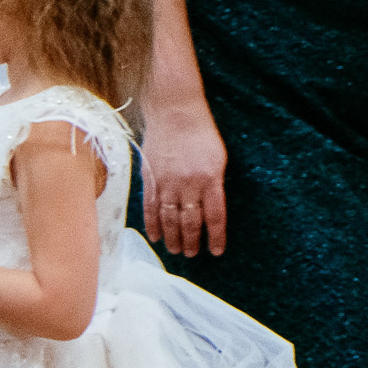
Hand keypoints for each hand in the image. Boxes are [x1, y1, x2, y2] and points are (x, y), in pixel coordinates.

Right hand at [141, 98, 227, 256]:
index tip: (216, 251)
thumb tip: (209, 208)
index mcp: (211, 179)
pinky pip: (150, 208)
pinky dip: (153, 225)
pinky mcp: (150, 180)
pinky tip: (156, 236)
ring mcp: (167, 183)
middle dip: (191, 241)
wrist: (175, 112)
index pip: (215, 216)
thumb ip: (214, 183)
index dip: (216, 236)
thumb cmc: (200, 132)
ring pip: (170, 219)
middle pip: (190, 222)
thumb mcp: (218, 157)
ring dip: (173, 238)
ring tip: (176, 250)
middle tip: (191, 254)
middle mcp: (189, 185)